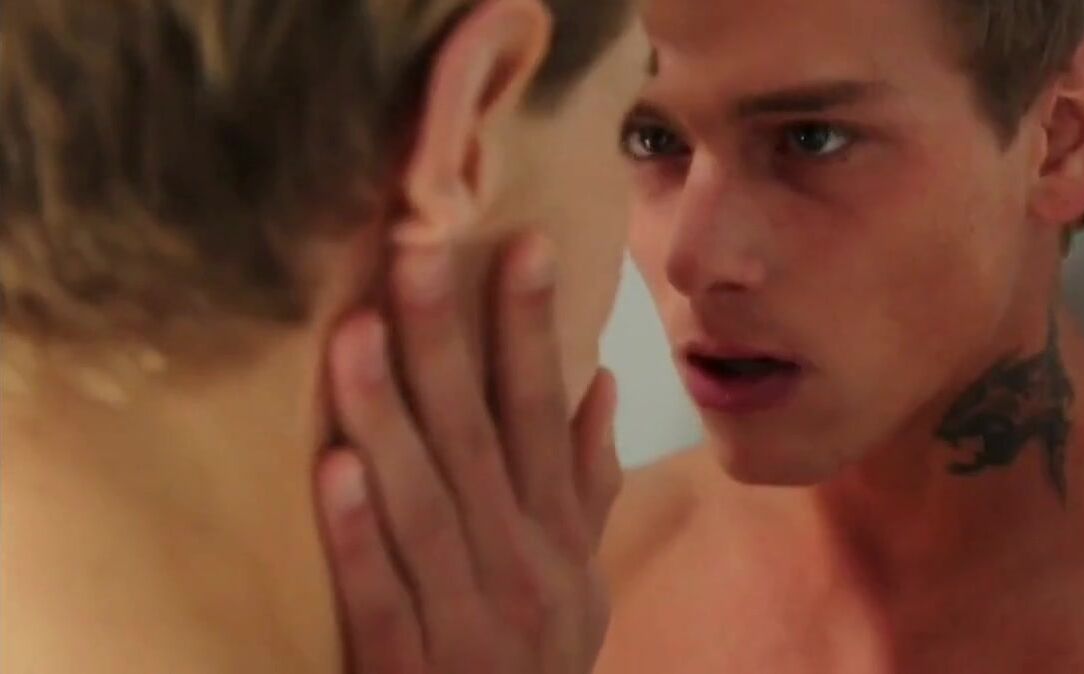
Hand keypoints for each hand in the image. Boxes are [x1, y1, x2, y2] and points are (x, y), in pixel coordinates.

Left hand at [316, 234, 621, 672]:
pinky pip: (383, 598)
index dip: (532, 328)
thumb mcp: (582, 579)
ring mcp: (469, 619)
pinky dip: (360, 537)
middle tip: (417, 249)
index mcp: (555, 536)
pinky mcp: (410, 671)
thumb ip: (589, 486)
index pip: (544, 413)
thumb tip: (603, 385)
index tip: (520, 241)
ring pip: (427, 505)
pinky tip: (332, 470)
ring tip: (356, 333)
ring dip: (391, 417)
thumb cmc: (539, 659)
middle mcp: (521, 564)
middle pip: (481, 439)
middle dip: (450, 341)